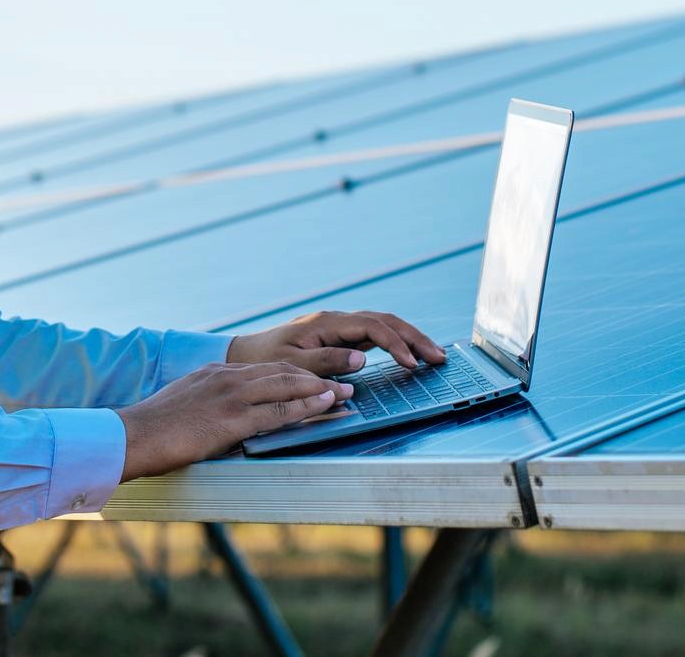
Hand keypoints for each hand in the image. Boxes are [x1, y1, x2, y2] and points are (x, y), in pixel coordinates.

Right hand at [116, 362, 355, 479]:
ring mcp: (231, 396)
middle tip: (344, 380)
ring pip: (287, 387)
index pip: (266, 368)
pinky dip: (306, 407)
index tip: (317, 377)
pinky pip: (278, 412)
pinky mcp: (232, 419)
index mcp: (216, 372)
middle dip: (317, 376)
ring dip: (320, 389)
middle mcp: (228, 378)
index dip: (296, 373)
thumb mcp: (187, 401)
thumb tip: (228, 418)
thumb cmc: (155, 428)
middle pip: (283, 371)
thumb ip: (211, 402)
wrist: (133, 436)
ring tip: (345, 392)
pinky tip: (325, 406)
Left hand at [227, 310, 447, 376]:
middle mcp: (337, 320)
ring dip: (409, 339)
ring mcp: (340, 327)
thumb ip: (325, 361)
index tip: (412, 364)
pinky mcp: (339, 337)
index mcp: (327, 322)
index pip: (372, 327)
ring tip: (433, 356)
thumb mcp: (291, 364)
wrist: (246, 353)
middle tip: (439, 357)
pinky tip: (409, 355)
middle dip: (414, 337)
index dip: (396, 344)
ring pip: (383, 326)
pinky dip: (395, 343)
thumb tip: (362, 360)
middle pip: (385, 321)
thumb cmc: (266, 359)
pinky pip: (374, 335)